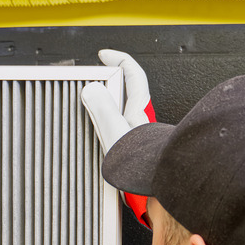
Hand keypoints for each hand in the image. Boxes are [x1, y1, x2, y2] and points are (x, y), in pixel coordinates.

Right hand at [81, 49, 155, 225]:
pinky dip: (105, 129)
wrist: (157, 189)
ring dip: (105, 108)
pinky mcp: (133, 149)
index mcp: (138, 108)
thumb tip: (91, 89)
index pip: (132, 73)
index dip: (118, 59)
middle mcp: (140, 119)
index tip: (103, 55)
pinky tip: (96, 139)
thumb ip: (102, 109)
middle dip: (107, 84)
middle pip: (125, 91)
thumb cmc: (144, 165)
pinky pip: (116, 131)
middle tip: (90, 83)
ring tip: (87, 111)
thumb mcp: (115, 132)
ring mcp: (137, 134)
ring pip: (120, 112)